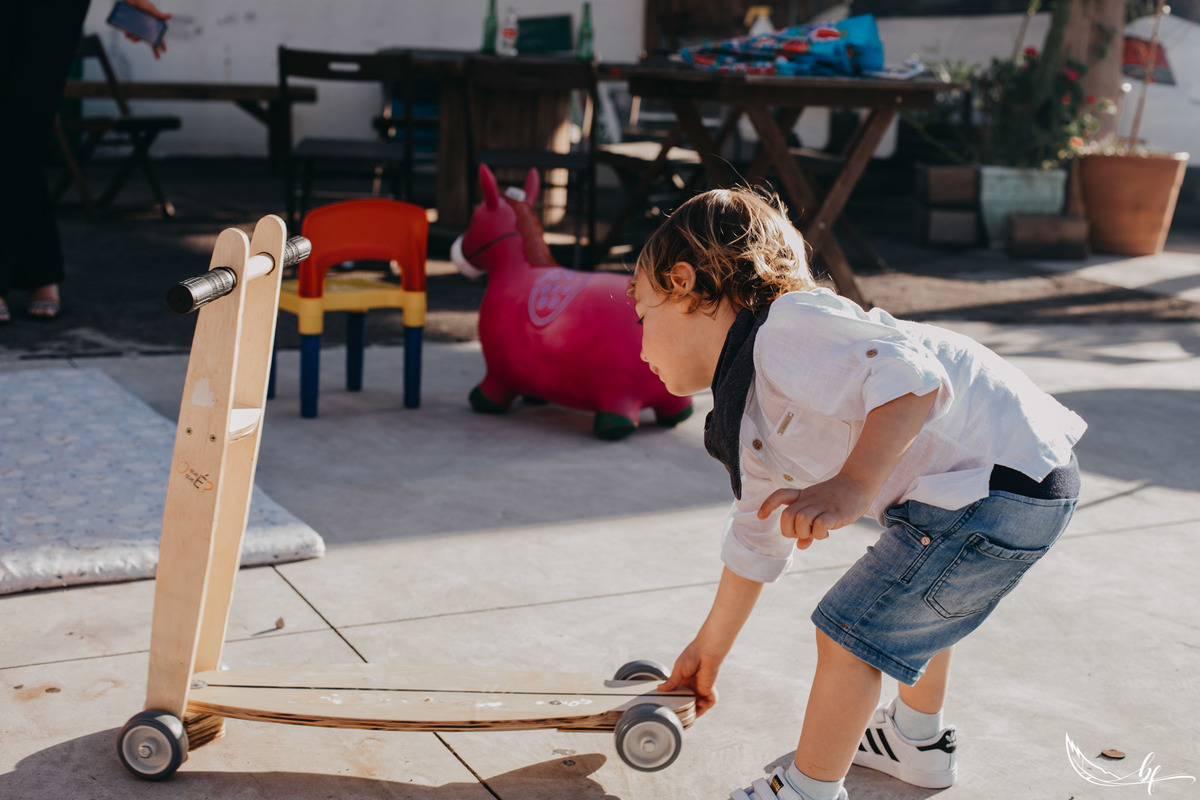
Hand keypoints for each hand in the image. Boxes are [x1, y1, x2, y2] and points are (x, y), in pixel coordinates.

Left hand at [124, 0, 170, 57]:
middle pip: (151, 40)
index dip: (162, 44)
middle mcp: (147, 28)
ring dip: (136, 39)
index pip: (160, 36)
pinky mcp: (131, 25)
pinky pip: (131, 32)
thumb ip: (159, 14)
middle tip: (158, 57)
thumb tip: (170, 16)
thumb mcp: (151, 9)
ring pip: (139, 36)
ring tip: (131, 39)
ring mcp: (139, 27)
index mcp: (154, 25)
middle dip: (154, 48)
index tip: (164, 51)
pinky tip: (126, 34)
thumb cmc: (143, 3)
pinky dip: (129, 34)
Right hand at [659, 638, 724, 716]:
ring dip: (696, 710)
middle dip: (685, 709)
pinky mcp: (710, 689)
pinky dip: (705, 706)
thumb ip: (672, 681)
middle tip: (680, 713)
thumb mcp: (678, 669)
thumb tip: (660, 689)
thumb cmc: (692, 656)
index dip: (676, 701)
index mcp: (684, 681)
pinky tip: (699, 703)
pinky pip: (710, 701)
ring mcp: (701, 688)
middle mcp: (693, 686)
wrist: (706, 650)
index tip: (670, 707)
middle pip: (689, 702)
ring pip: (699, 705)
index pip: (679, 695)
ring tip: (689, 713)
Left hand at [757, 474, 871, 549]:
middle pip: (787, 515)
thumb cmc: (838, 498)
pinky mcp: (835, 513)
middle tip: (802, 534)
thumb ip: (809, 528)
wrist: (859, 483)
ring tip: (815, 534)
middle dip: (789, 530)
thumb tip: (801, 546)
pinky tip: (826, 534)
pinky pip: (820, 524)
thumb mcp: (820, 509)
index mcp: (804, 495)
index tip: (761, 516)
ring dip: (804, 532)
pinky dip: (819, 534)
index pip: (781, 495)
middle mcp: (810, 499)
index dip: (768, 505)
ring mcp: (822, 505)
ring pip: (801, 520)